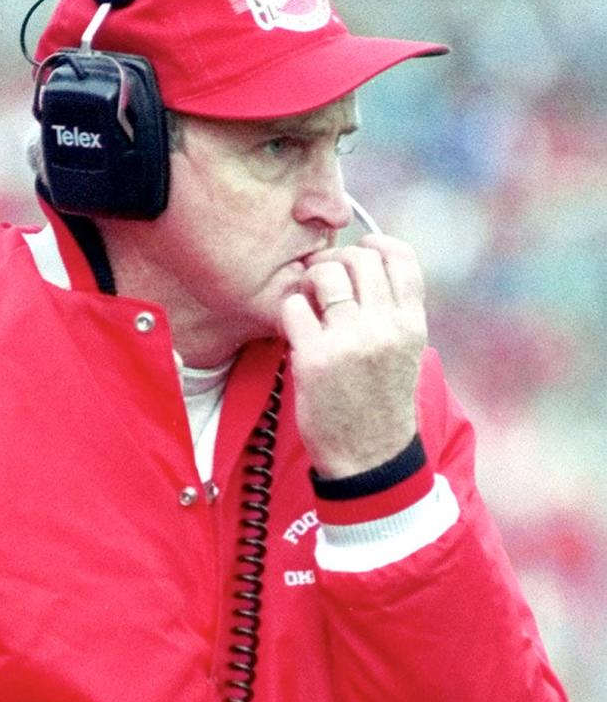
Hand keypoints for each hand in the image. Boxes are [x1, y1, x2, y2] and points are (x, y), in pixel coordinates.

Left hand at [279, 235, 426, 478]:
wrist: (368, 457)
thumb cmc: (381, 403)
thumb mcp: (406, 354)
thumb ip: (395, 312)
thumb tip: (371, 263)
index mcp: (412, 325)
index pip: (400, 257)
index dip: (376, 244)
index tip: (361, 250)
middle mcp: (385, 328)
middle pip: (359, 258)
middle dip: (336, 260)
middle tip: (323, 279)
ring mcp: (349, 342)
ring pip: (326, 274)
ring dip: (311, 279)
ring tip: (308, 299)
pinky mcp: (314, 358)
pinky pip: (294, 306)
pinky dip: (290, 310)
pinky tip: (295, 326)